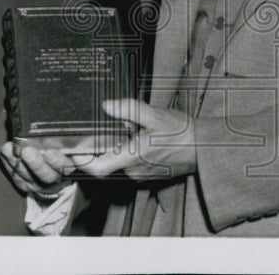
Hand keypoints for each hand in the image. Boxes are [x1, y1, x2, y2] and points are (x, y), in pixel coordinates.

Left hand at [0, 141, 75, 200]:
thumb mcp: (68, 147)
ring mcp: (39, 184)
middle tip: (27, 151)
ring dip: (17, 162)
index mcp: (68, 168)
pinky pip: (16, 178)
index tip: (49, 152)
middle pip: (45, 175)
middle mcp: (54, 179)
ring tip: (8, 149)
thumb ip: (64, 140)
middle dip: (35, 163)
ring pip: (28, 176)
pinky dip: (9, 164)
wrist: (55, 177)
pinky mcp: (26, 185)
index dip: (57, 160)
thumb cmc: (62, 153)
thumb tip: (62, 125)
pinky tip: (4, 152)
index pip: (64, 167)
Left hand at [74, 99, 196, 180]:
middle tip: (96, 129)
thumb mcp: (155, 115)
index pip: (96, 169)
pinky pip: (129, 165)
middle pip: (104, 164)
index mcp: (131, 157)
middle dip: (98, 148)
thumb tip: (107, 105)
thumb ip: (129, 109)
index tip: (76, 147)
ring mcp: (140, 174)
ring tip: (120, 129)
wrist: (202, 147)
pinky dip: (125, 152)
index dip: (81, 160)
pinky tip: (133, 137)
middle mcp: (132, 171)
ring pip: (117, 164)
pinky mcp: (147, 173)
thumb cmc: (180, 133)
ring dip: (114, 149)